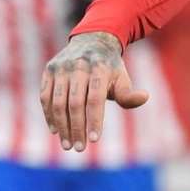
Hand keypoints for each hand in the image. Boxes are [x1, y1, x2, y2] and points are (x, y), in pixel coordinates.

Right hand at [40, 32, 146, 151]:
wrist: (91, 42)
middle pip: (75, 103)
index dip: (94, 120)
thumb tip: (144, 97)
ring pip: (58, 102)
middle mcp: (78, 67)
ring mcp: (60, 68)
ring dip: (62, 126)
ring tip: (67, 145)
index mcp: (99, 69)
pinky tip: (56, 130)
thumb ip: (128, 94)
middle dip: (77, 128)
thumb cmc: (110, 68)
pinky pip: (45, 97)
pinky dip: (49, 115)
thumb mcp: (122, 78)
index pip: (95, 99)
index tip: (94, 139)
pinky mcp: (48, 71)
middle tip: (80, 148)